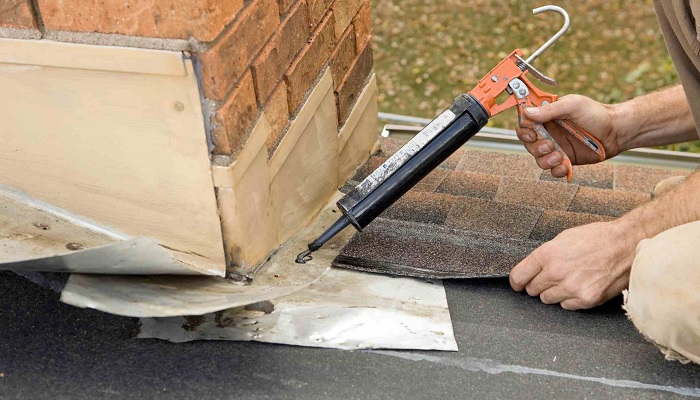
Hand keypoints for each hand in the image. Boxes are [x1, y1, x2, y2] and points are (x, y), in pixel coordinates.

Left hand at [509, 219, 638, 309]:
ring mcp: (571, 288)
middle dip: (538, 284)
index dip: (517, 281)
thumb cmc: (597, 238)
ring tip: (569, 279)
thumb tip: (531, 268)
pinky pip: (566, 306)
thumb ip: (545, 255)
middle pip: (532, 290)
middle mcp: (556, 272)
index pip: (519, 276)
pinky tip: (581, 286)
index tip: (518, 284)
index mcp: (547, 254)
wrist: (626, 245)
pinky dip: (570, 299)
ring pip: (548, 299)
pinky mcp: (586, 299)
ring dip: (554, 292)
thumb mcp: (564, 238)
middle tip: (551, 278)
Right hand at [515, 95, 621, 178]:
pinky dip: (556, 171)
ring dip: (546, 161)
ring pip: (538, 159)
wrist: (616, 132)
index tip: (532, 133)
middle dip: (535, 148)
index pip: (525, 123)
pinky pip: (553, 170)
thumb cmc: (596, 113)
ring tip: (560, 157)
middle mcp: (549, 133)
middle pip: (528, 144)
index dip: (524, 130)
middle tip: (550, 145)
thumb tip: (527, 112)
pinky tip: (566, 166)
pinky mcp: (566, 160)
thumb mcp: (573, 105)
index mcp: (547, 117)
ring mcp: (556, 148)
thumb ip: (549, 110)